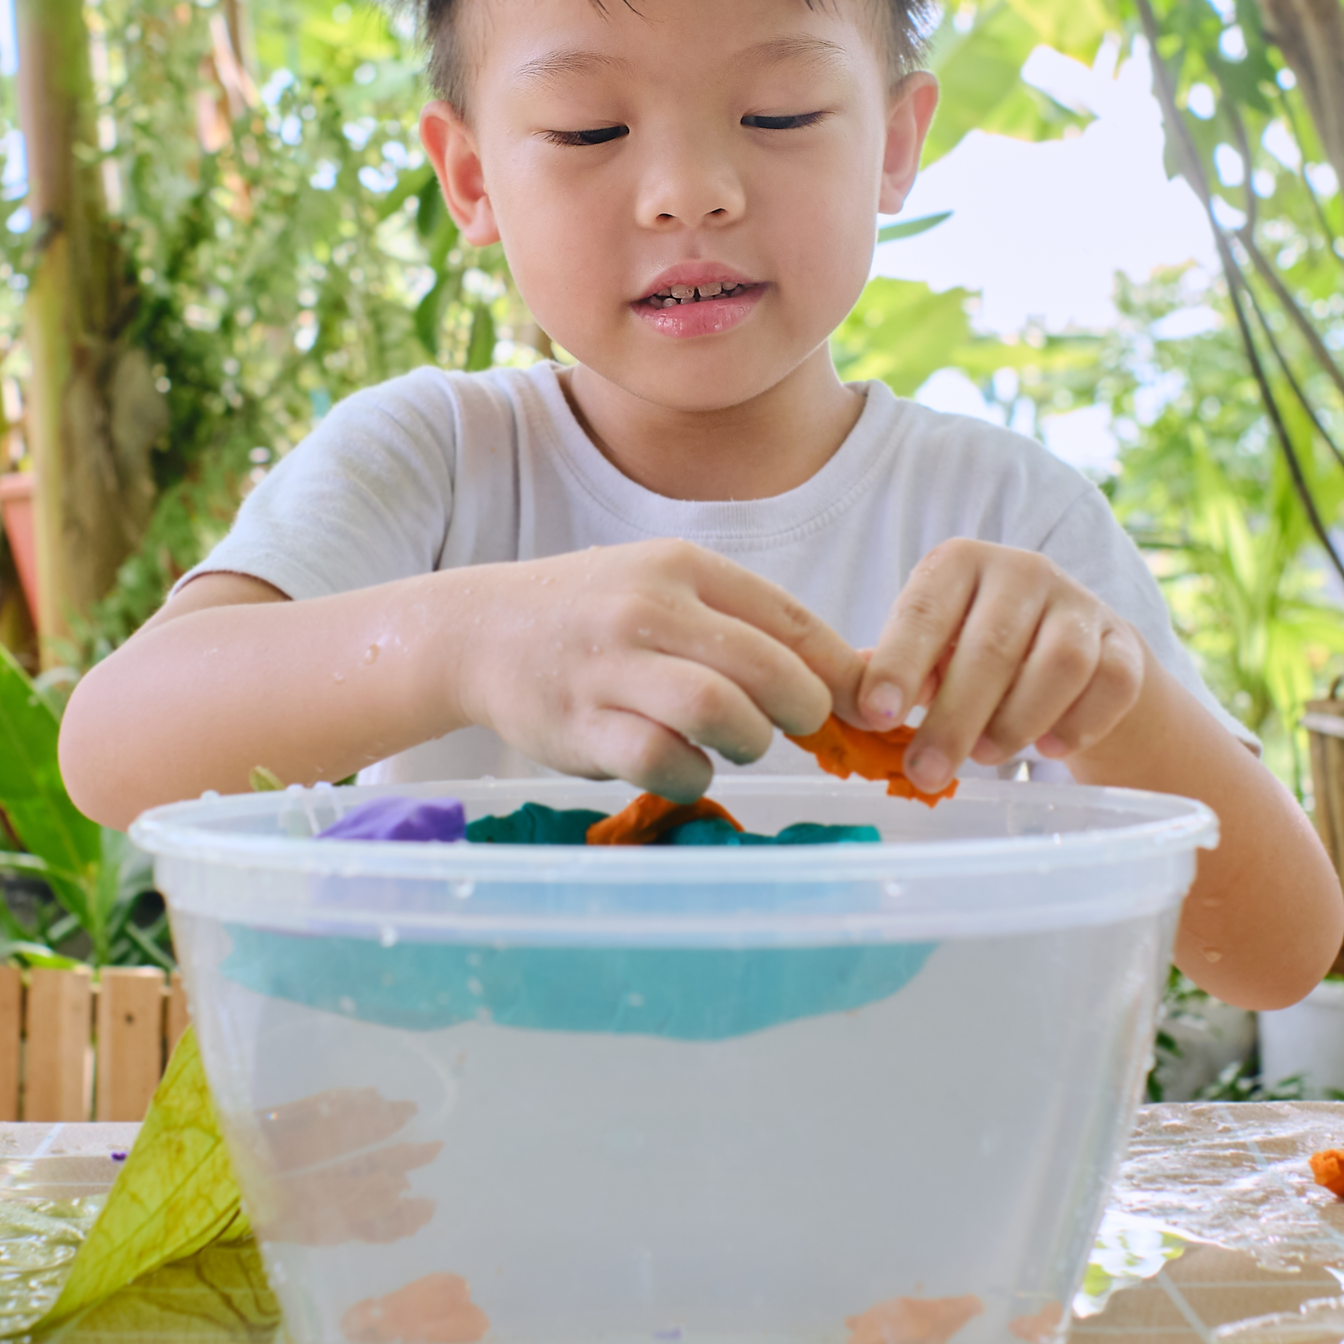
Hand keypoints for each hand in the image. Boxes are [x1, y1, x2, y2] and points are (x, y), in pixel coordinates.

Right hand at [455, 542, 860, 801]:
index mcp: (681, 567)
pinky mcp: (579, 724)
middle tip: (797, 727)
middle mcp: (648, 608)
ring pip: (720, 711)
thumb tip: (854, 672)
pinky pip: (663, 760)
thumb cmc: (593, 616)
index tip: (864, 706)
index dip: (840, 670)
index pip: (789, 618)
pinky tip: (685, 766)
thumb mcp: (666, 589)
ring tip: (739, 743)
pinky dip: (692, 775)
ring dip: (750, 741)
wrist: (479, 631)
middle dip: (803, 710)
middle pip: (766, 667)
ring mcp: (610, 667)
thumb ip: (745, 624)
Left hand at [852, 541, 1144, 796]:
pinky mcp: (1125, 641)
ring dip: (1019, 721)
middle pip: (991, 647)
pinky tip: (1049, 748)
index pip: (923, 611)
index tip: (877, 716)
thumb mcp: (928, 650)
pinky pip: (1112, 684)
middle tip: (927, 772)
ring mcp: (1079, 603)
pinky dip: (1079, 724)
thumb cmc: (974, 650)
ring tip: (989, 755)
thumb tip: (840, 699)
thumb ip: (889, 669)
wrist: (1072, 649)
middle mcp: (1021, 570)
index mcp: (957, 564)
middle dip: (954, 719)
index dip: (898, 664)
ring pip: (1060, 663)